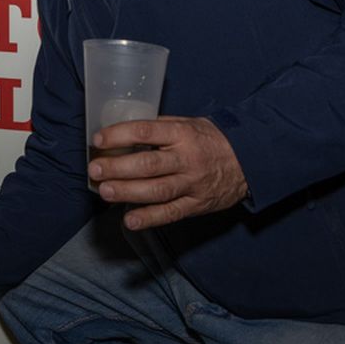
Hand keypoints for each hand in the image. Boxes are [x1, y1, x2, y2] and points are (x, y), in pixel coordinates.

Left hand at [88, 116, 247, 230]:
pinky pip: (171, 213)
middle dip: (117, 168)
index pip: (147, 131)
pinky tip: (129, 220)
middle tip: (95, 170)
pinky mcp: (197, 204)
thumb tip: (124, 131)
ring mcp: (193, 184)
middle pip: (148, 165)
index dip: (120, 135)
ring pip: (157, 191)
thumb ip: (160, 128)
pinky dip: (149, 218)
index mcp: (183, 133)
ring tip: (105, 192)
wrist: (250, 161)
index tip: (98, 140)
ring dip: (128, 192)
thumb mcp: (189, 123)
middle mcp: (187, 159)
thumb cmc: (211, 139)